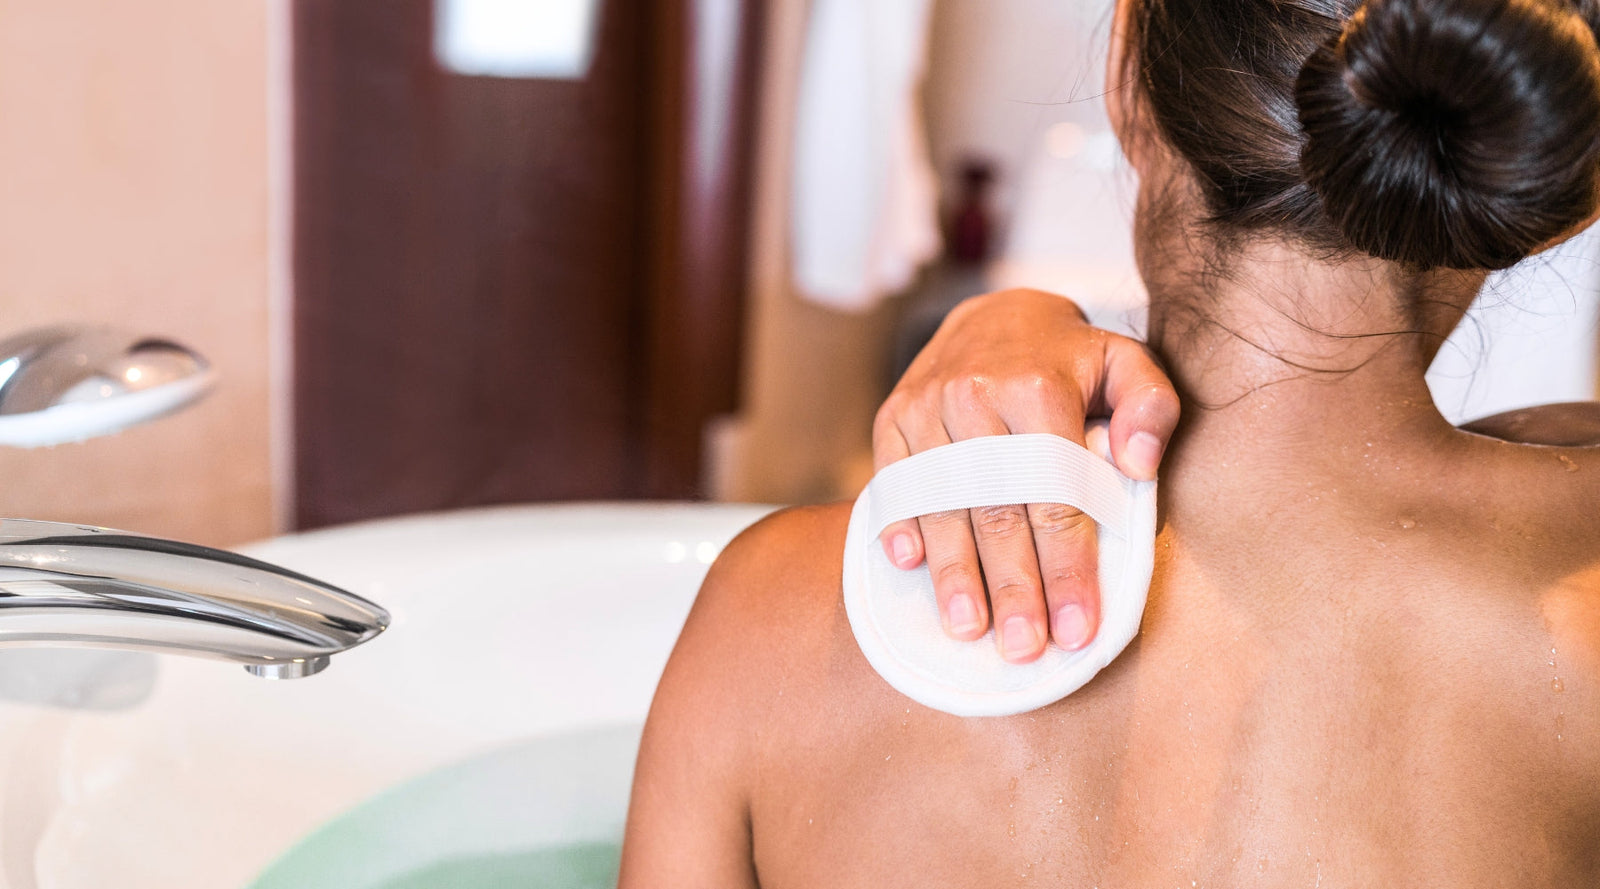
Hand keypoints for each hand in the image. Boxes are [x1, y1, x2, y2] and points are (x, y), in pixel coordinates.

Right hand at [873, 288, 1179, 663]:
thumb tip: (1139, 463)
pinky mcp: (892, 416)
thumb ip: (1152, 409)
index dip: (1067, 567)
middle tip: (1024, 649)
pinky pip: (893, 481)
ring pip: (942, 503)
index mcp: (1037, 387)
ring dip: (954, 573)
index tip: (1078, 629)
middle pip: (996, 509)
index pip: (1056, 495)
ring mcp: (926, 406)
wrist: (998, 314)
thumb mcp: (1129, 365)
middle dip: (1012, 588)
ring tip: (970, 631)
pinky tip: (911, 569)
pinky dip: (901, 525)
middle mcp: (974, 394)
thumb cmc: (1073, 360)